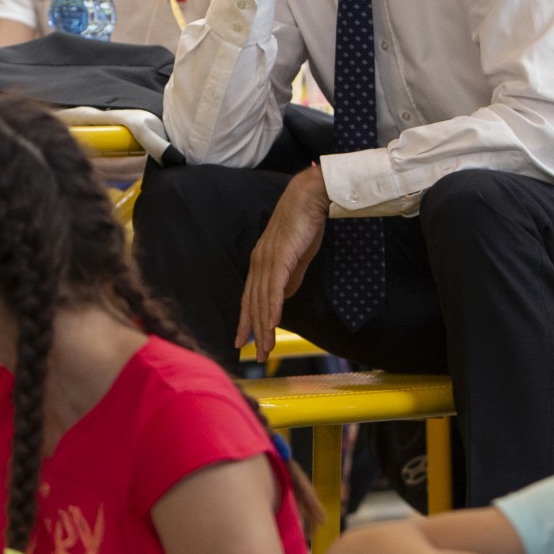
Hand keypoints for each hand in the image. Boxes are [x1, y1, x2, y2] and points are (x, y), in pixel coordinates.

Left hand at [236, 168, 327, 356]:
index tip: (244, 341)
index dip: (247, 320)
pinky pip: (274, 289)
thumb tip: (284, 297)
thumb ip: (289, 277)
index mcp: (261, 262)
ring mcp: (267, 260)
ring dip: (263, 327)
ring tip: (265, 349)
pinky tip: (271, 325)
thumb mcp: (296, 257)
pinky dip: (271, 308)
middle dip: (253, 332)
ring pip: (261, 300)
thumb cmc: (304, 224)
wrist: (310, 198)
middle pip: (253, 303)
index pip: (250, 297)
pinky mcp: (279, 257)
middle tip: (256, 356)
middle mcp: (259, 263)